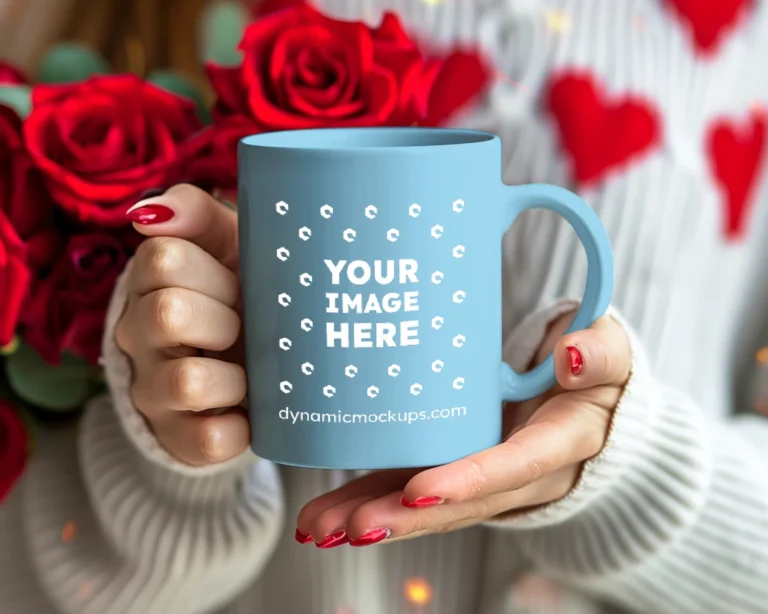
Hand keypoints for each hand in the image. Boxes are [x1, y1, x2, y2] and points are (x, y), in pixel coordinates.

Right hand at [116, 184, 249, 465]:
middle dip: (225, 318)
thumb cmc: (241, 291)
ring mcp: (154, 389)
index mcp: (151, 282)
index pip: (164, 259)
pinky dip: (241, 428)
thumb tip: (152, 211)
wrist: (246, 362)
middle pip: (169, 314)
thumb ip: (195, 213)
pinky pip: (208, 440)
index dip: (214, 273)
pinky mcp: (179, 438)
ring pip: (187, 382)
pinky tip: (253, 412)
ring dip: (236, 376)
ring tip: (252, 372)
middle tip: (246, 324)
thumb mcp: (227, 243)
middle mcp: (140, 335)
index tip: (238, 284)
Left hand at [296, 313, 630, 547]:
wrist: (591, 403)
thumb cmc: (597, 370)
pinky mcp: (456, 468)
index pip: (514, 466)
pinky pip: (413, 490)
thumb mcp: (611, 353)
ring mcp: (485, 476)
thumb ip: (600, 353)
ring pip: (429, 505)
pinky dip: (369, 502)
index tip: (418, 491)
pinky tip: (325, 516)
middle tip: (351, 524)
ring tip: (317, 527)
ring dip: (373, 516)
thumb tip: (570, 356)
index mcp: (561, 443)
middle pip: (461, 503)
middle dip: (404, 517)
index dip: (468, 480)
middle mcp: (519, 473)